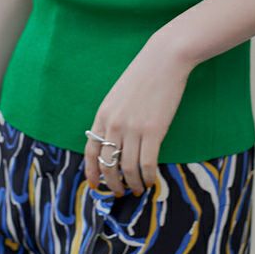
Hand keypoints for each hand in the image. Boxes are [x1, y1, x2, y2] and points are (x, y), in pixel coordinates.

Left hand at [83, 32, 191, 196]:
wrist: (163, 61)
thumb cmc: (142, 76)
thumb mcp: (117, 96)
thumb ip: (112, 118)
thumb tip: (114, 143)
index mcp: (103, 114)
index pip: (91, 151)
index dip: (92, 172)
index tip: (96, 185)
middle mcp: (114, 124)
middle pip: (109, 164)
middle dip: (113, 183)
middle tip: (120, 192)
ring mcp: (133, 128)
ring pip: (128, 168)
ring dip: (132, 184)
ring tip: (137, 189)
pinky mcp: (153, 131)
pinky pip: (147, 164)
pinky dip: (148, 177)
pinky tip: (151, 181)